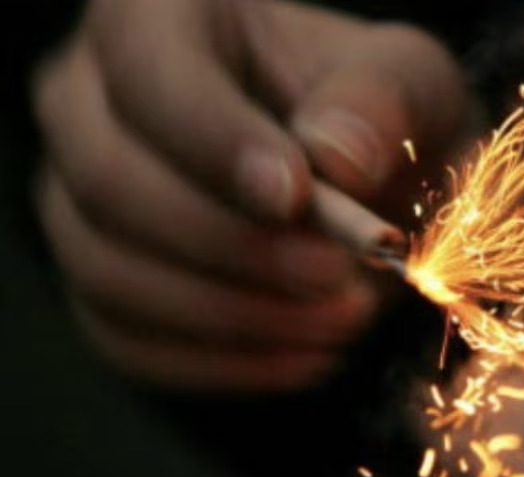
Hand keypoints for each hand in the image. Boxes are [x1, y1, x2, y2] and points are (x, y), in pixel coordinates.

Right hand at [33, 0, 466, 390]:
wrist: (376, 187)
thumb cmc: (381, 119)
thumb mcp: (410, 83)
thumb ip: (382, 100)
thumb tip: (334, 156)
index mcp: (159, 20)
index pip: (150, 71)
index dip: (214, 140)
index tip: (294, 197)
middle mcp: (90, 104)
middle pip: (111, 183)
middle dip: (235, 245)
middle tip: (338, 275)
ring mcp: (80, 201)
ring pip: (110, 272)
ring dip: (235, 315)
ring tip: (343, 320)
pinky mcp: (102, 287)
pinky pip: (128, 342)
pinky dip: (223, 363)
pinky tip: (306, 357)